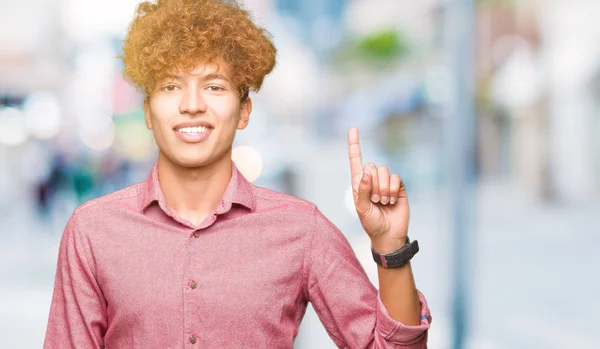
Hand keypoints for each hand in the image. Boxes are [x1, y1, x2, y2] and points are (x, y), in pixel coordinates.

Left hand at [348, 127, 409, 252]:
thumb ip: (361, 189)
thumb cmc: (371, 223)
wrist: (388, 234)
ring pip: (383, 170)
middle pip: (371, 166)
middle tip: (374, 200)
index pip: (355, 160)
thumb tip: (366, 172)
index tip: (353, 128)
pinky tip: (391, 200)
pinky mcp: (398, 186)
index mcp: (359, 183)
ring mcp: (385, 182)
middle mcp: (372, 180)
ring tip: (383, 202)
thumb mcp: (361, 208)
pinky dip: (392, 189)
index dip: (354, 144)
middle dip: (372, 183)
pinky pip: (395, 177)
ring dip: (382, 188)